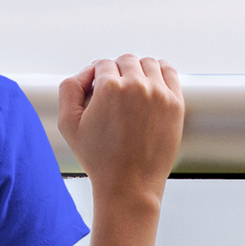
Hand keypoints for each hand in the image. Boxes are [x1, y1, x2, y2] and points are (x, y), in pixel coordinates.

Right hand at [58, 54, 183, 201]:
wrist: (129, 184)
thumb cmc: (98, 158)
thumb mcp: (68, 125)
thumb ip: (68, 90)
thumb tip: (84, 72)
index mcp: (110, 87)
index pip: (102, 64)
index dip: (96, 75)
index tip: (96, 89)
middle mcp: (137, 85)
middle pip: (126, 60)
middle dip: (116, 71)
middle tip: (112, 91)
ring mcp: (160, 93)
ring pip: (148, 63)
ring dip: (138, 69)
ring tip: (131, 88)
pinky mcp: (176, 103)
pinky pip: (169, 72)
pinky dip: (159, 72)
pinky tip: (151, 84)